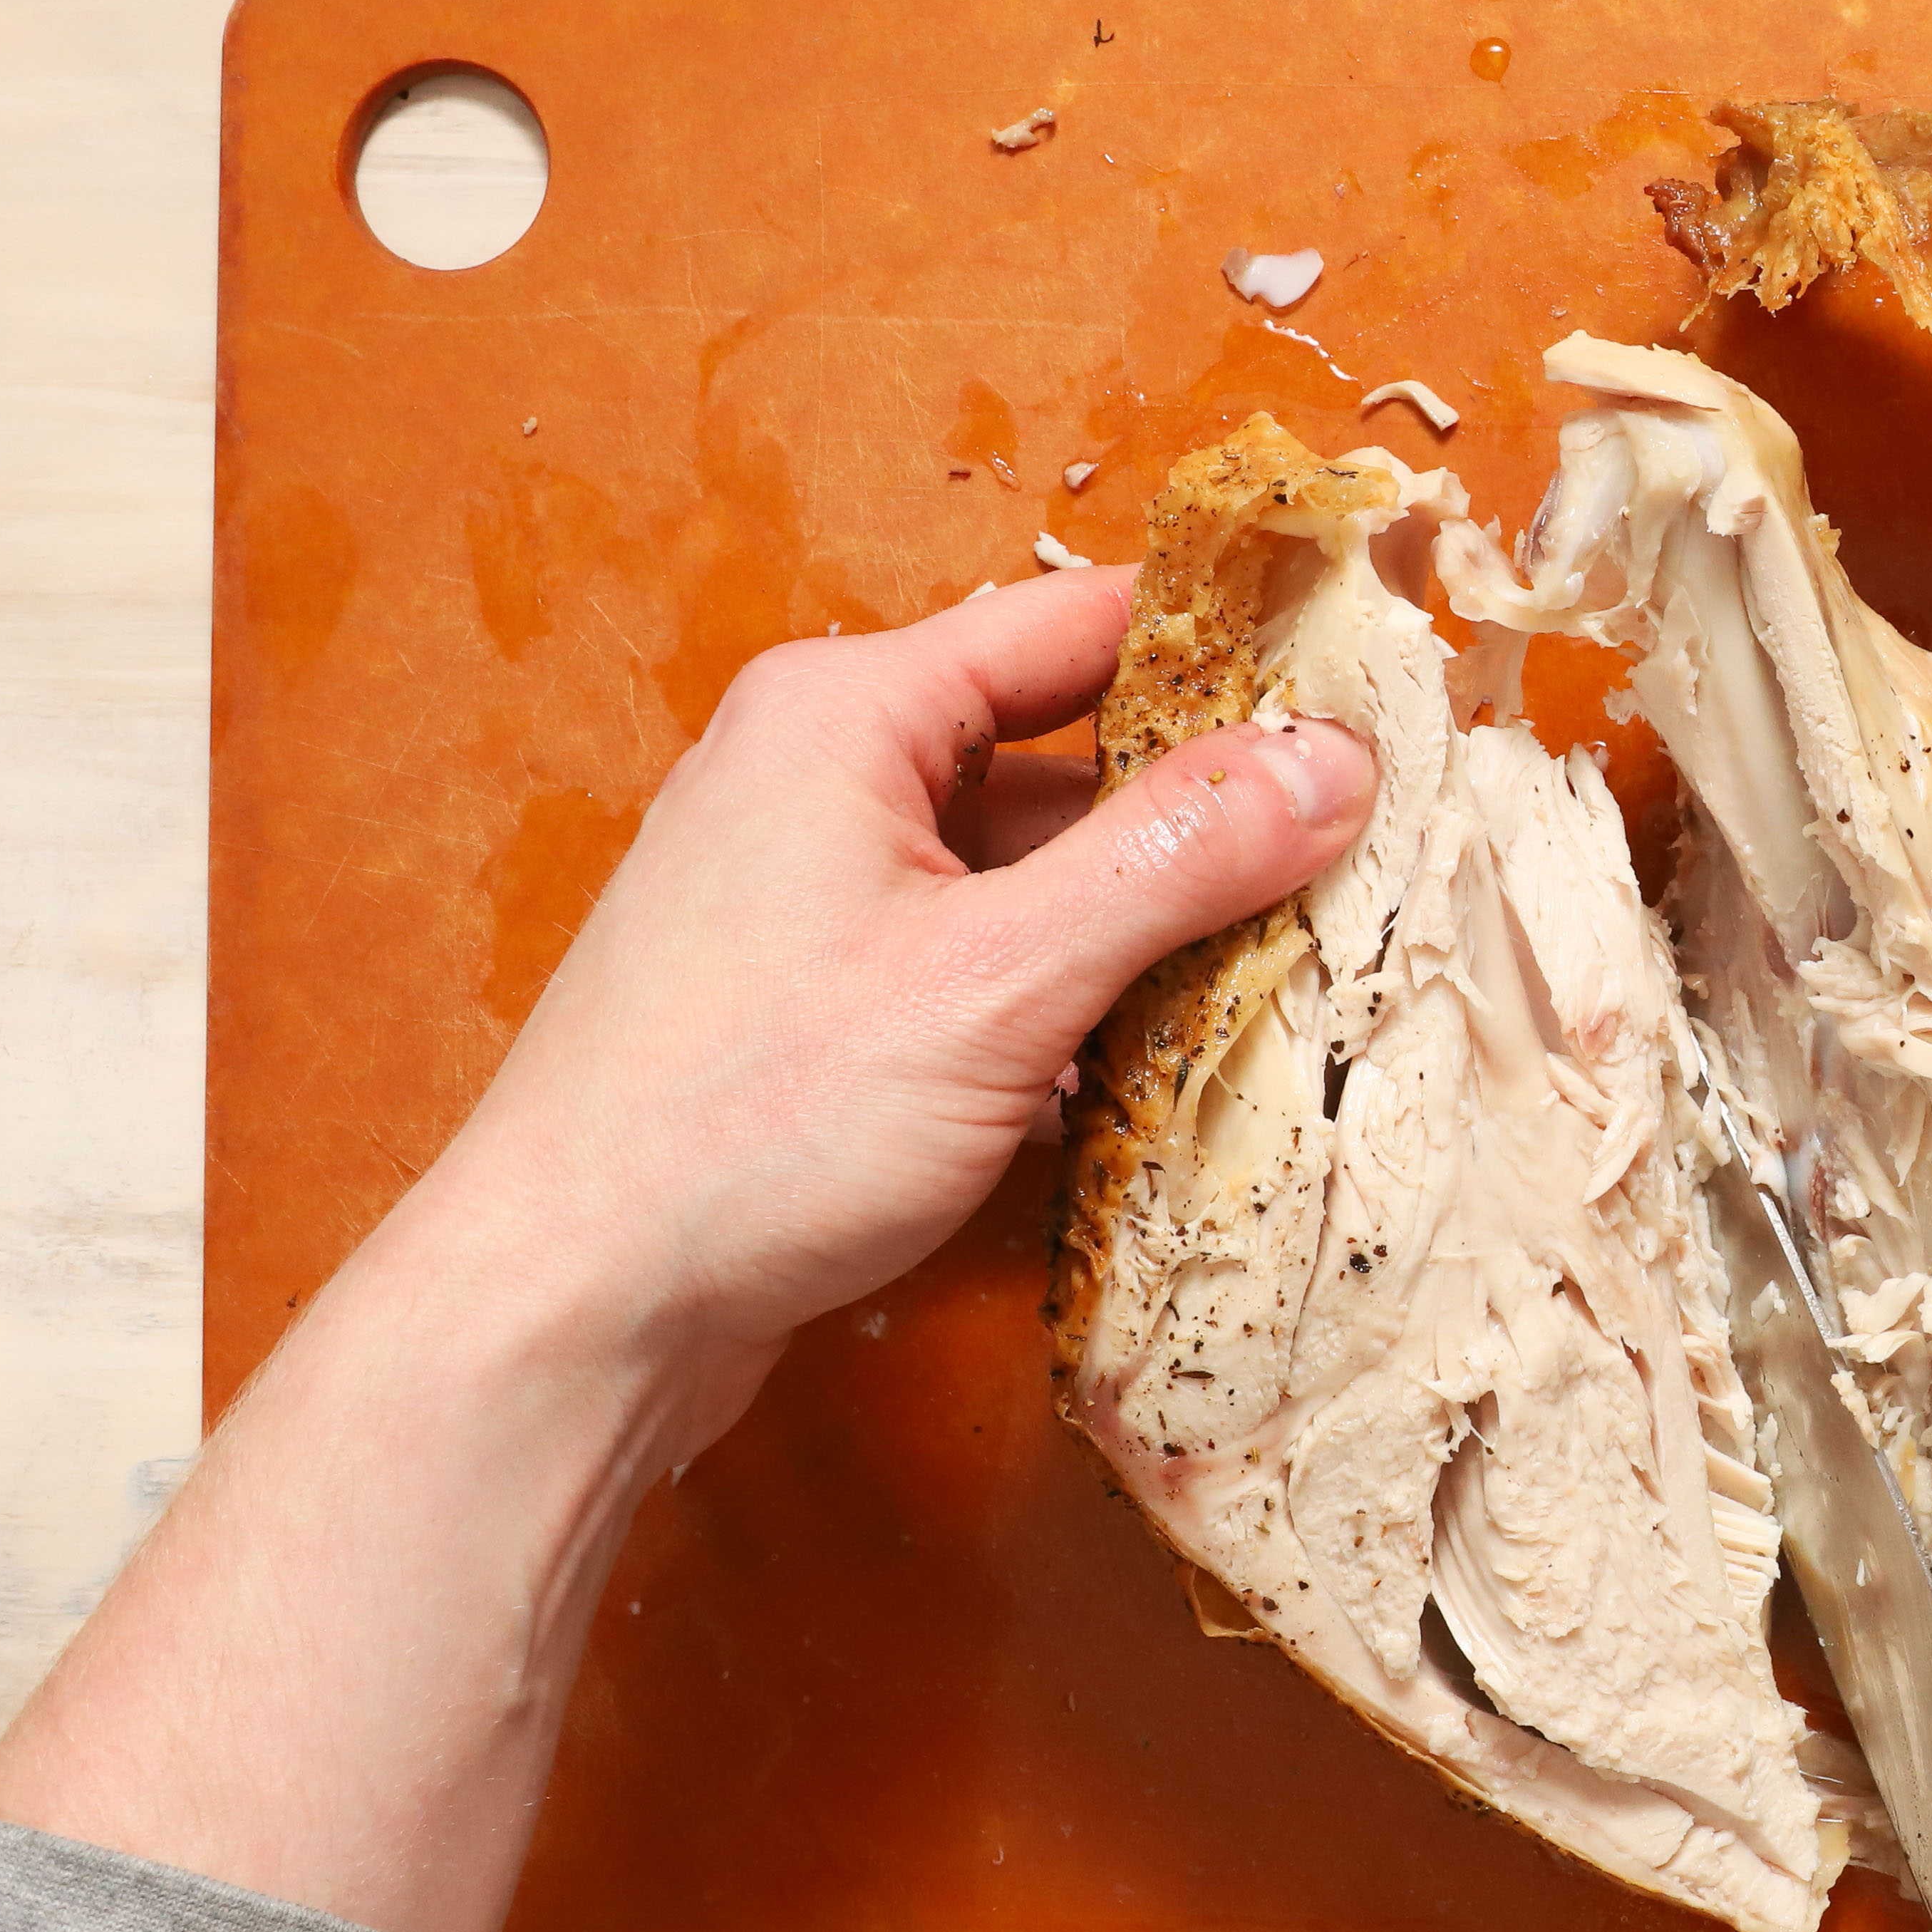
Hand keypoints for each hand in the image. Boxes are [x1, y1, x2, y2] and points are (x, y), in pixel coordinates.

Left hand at [408, 564, 1373, 1431]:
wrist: (567, 1308)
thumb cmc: (750, 1122)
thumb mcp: (998, 980)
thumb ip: (1174, 858)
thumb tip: (1335, 759)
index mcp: (847, 715)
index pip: (1081, 622)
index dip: (1227, 644)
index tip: (1363, 685)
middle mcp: (820, 778)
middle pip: (1063, 748)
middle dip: (1203, 804)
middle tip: (1358, 848)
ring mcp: (811, 895)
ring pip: (1028, 868)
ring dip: (1143, 919)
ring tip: (1291, 965)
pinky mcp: (816, 1005)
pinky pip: (980, 961)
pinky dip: (1070, 998)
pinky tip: (1158, 1066)